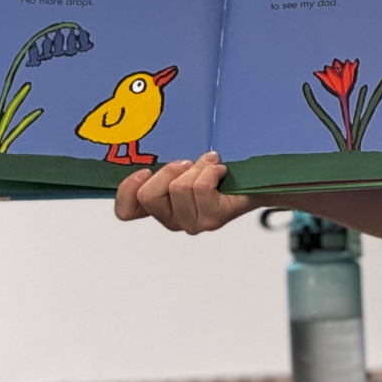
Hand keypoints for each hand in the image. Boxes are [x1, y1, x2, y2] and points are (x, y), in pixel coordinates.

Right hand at [113, 151, 254, 233]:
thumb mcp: (182, 166)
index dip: (127, 191)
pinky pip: (200, 188)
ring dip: (196, 168)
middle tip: (186, 164)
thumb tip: (145, 158)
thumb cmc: (216, 174)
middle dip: (168, 170)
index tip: (143, 171)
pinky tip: (220, 172)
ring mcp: (192, 223)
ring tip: (210, 167)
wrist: (255, 182)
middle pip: (149, 196)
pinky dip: (211, 171)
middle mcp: (172, 220)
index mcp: (158, 207)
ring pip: (178, 188)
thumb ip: (163, 167)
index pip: (126, 212)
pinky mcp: (212, 220)